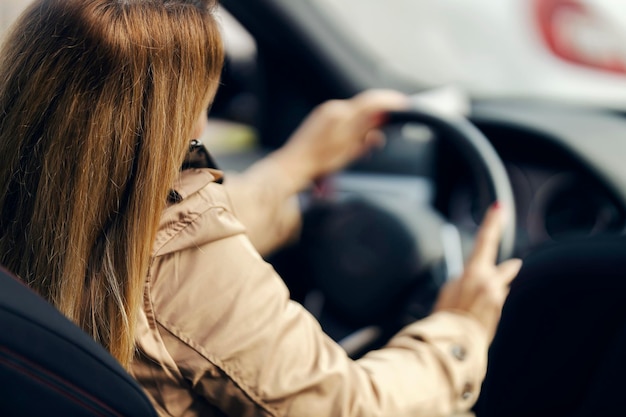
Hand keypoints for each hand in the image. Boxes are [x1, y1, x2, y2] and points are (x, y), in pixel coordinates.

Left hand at [270, 89, 408, 187]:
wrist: (294, 166)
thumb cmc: (319, 162)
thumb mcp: (349, 149)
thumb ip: (366, 131)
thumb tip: (382, 116)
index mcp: (341, 114)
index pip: (372, 101)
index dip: (390, 102)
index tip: (403, 104)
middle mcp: (333, 109)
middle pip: (364, 108)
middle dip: (377, 120)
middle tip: (381, 137)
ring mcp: (325, 113)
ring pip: (354, 115)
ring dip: (364, 127)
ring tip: (364, 146)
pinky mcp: (320, 119)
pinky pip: (344, 120)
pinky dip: (353, 129)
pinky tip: (351, 144)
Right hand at [433, 203, 521, 337]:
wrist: (456, 341)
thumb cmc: (447, 314)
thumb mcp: (449, 289)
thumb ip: (464, 278)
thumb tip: (473, 276)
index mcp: (474, 272)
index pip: (485, 241)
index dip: (492, 223)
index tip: (499, 208)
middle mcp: (490, 282)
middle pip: (502, 268)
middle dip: (505, 268)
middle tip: (514, 264)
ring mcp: (497, 297)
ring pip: (498, 287)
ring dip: (492, 291)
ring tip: (477, 305)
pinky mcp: (499, 310)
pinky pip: (495, 301)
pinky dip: (488, 304)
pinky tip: (476, 314)